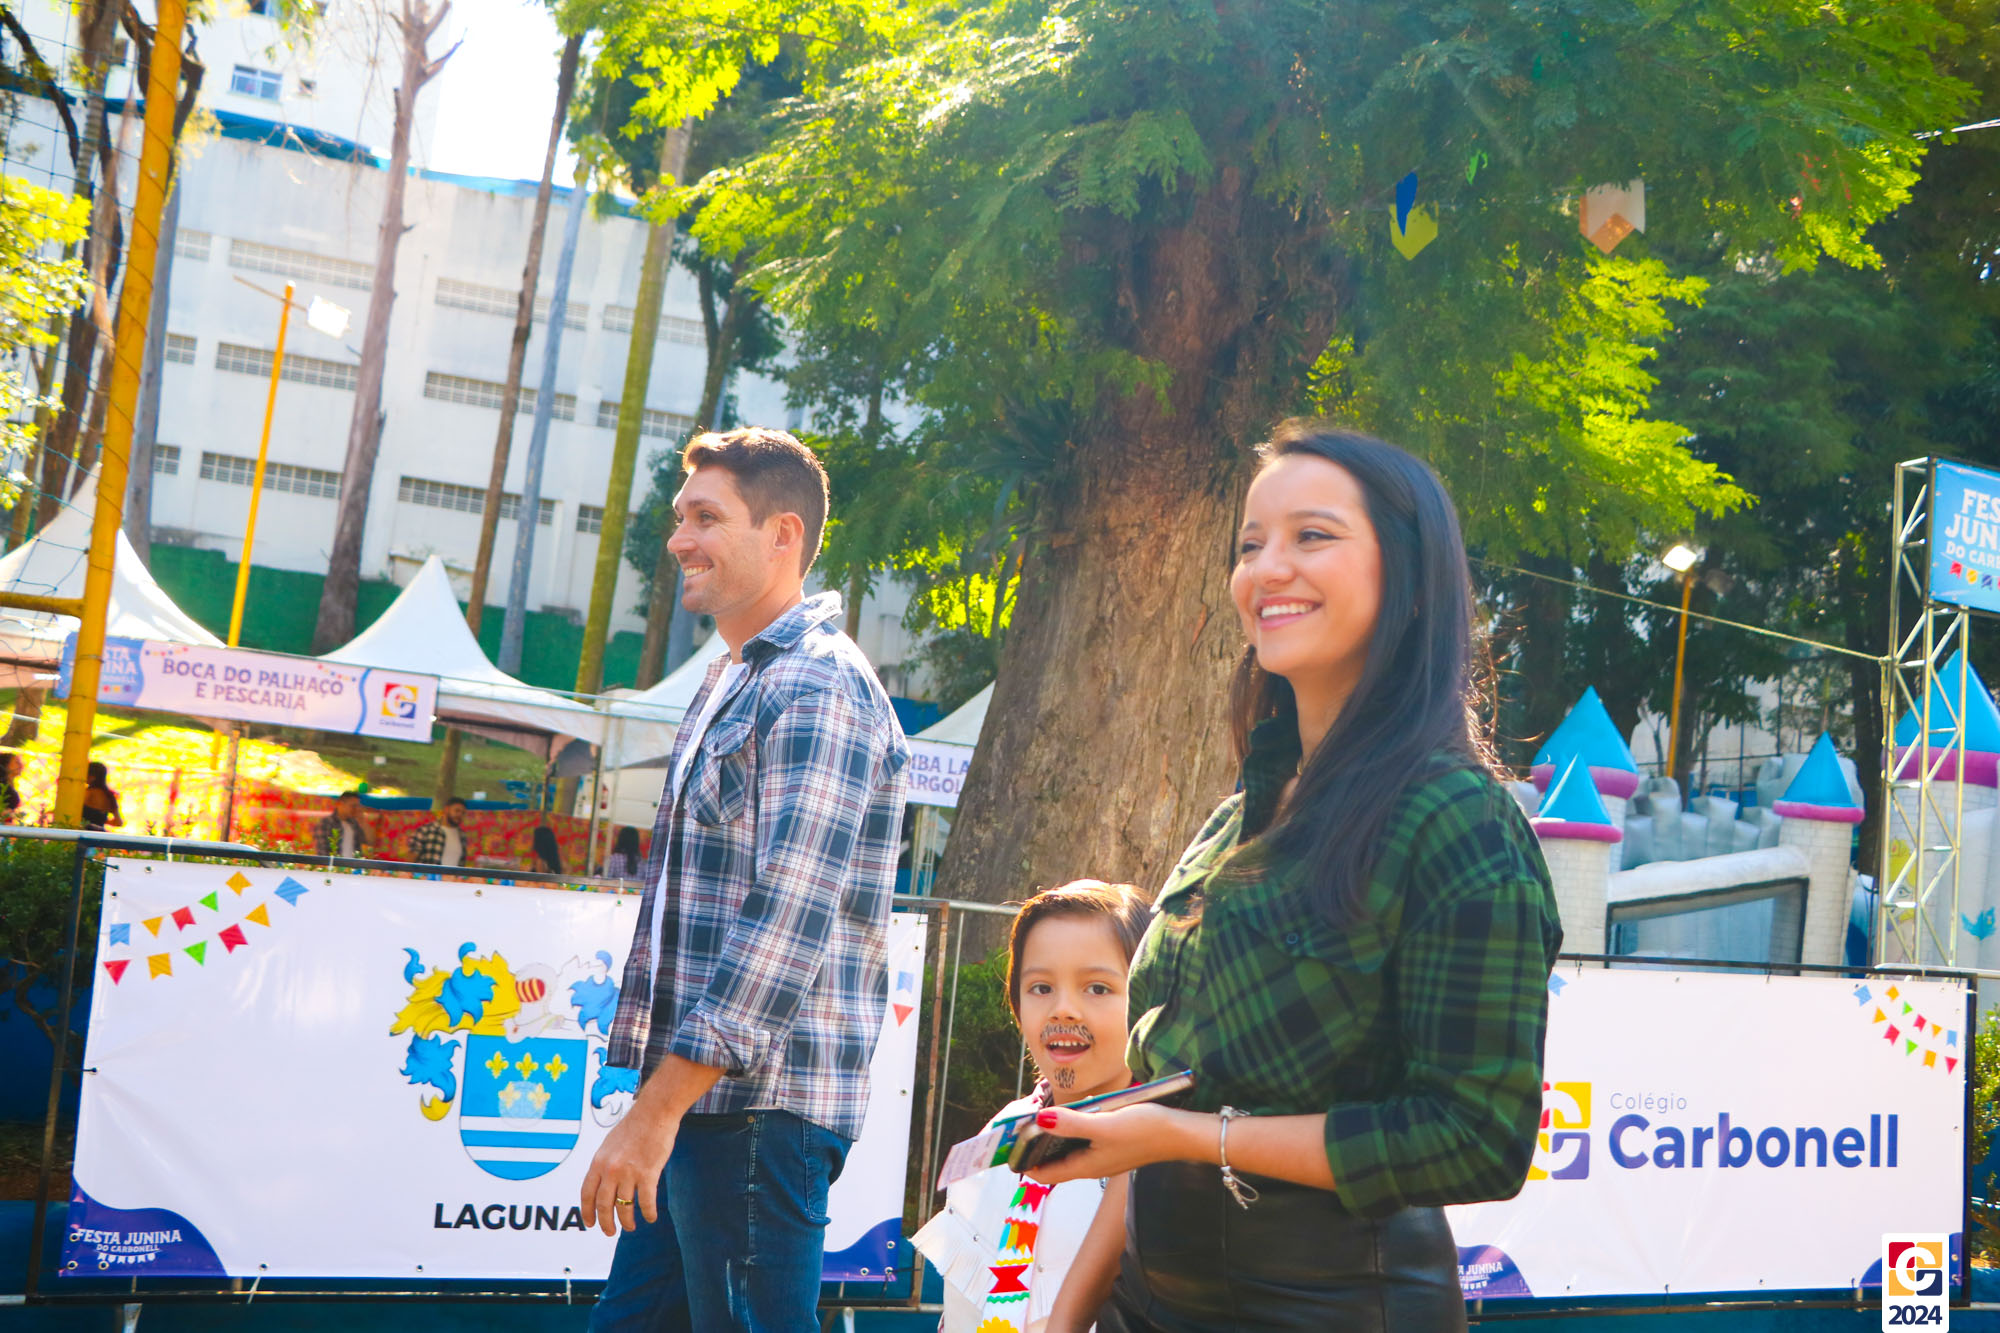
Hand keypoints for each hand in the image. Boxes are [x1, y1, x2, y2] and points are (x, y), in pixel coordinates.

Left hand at [579, 1105, 677, 1235]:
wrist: (654, 1112)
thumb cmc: (634, 1126)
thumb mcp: (610, 1144)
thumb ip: (604, 1164)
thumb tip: (602, 1183)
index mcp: (598, 1162)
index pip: (587, 1194)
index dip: (587, 1212)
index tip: (590, 1223)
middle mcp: (610, 1170)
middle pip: (604, 1205)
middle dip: (606, 1223)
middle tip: (610, 1232)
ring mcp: (628, 1173)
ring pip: (624, 1207)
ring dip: (627, 1221)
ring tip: (631, 1226)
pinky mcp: (648, 1174)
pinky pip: (646, 1202)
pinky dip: (648, 1213)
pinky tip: (650, 1217)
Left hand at [1024, 1104, 1208, 1185]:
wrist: (1180, 1134)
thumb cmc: (1144, 1131)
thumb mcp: (1104, 1124)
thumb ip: (1072, 1124)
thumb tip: (1039, 1120)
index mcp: (1085, 1166)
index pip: (1044, 1174)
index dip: (1023, 1163)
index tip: (1005, 1150)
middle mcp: (1091, 1165)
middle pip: (1054, 1163)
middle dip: (1034, 1150)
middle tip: (1014, 1130)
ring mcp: (1103, 1157)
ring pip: (1068, 1152)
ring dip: (1051, 1140)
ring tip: (1034, 1121)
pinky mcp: (1113, 1146)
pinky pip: (1083, 1143)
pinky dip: (1069, 1133)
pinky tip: (1070, 1117)